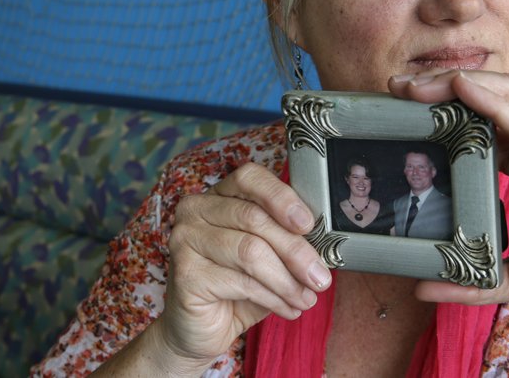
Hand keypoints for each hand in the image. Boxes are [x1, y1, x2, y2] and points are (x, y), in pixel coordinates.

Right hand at [155, 163, 331, 370]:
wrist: (201, 330)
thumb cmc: (236, 288)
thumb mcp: (267, 257)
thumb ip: (286, 241)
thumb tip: (323, 242)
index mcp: (217, 196)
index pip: (249, 178)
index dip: (280, 197)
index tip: (308, 223)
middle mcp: (195, 210)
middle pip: (254, 218)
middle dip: (295, 250)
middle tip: (320, 276)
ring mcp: (185, 239)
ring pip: (250, 251)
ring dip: (287, 280)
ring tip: (306, 298)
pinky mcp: (185, 273)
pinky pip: (240, 281)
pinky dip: (272, 298)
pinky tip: (287, 308)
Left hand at [388, 70, 508, 336]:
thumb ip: (471, 278)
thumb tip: (422, 286)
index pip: (485, 123)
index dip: (446, 109)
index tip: (403, 107)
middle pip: (495, 101)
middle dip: (447, 88)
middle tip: (401, 87)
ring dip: (467, 86)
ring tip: (425, 83)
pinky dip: (500, 107)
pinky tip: (467, 92)